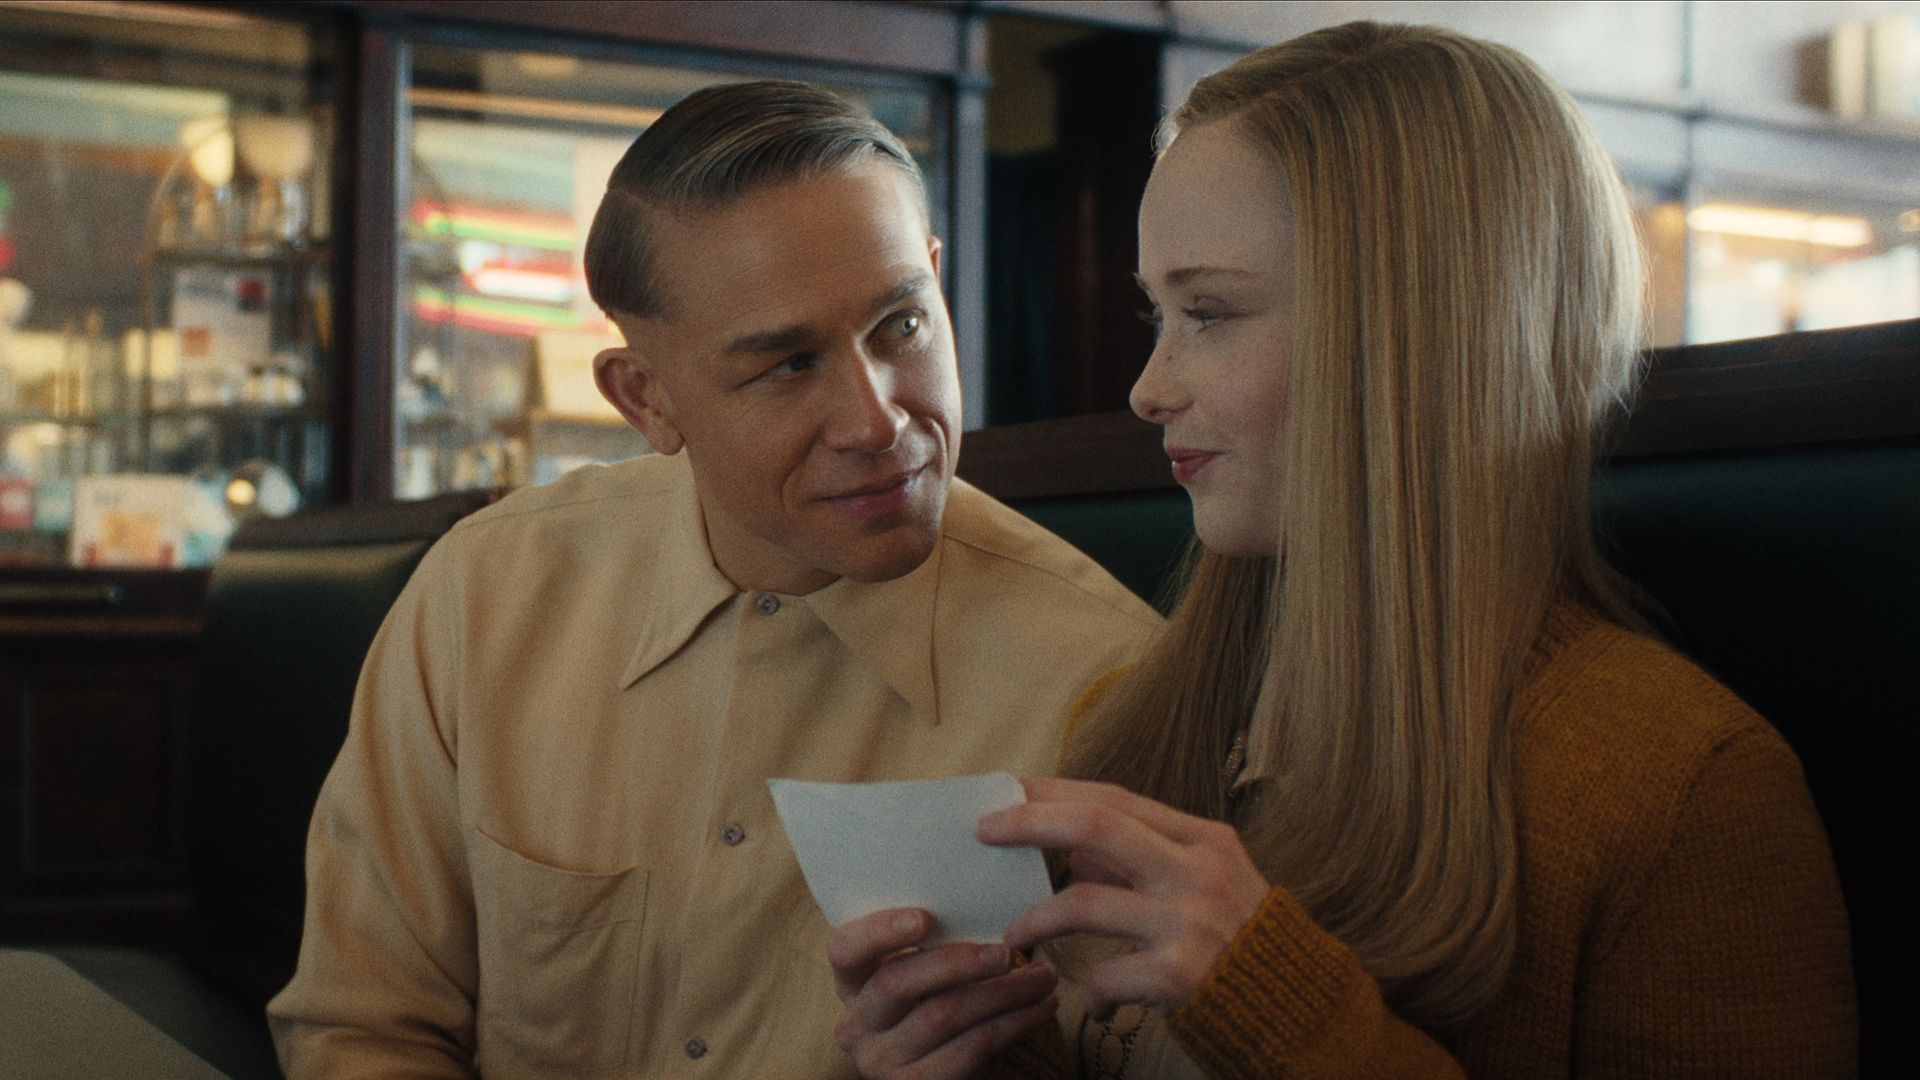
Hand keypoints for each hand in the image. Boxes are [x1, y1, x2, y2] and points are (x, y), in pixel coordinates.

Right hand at [828, 907, 1060, 1078]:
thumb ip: (934, 935)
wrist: (948, 1066)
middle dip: (959, 962)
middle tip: (1008, 950)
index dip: (880, 932)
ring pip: (943, 1015)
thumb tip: (982, 890)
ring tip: (1044, 976)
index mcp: (851, 979)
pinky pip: (970, 1049)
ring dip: (1003, 993)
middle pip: (897, 983)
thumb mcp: (924, 968)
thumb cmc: (940, 996)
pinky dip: (1013, 1024)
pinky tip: (1041, 1007)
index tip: (924, 918)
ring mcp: (880, 1060)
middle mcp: (855, 1022)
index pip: (844, 949)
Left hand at [976, 777, 1269, 1019]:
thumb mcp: (1208, 885)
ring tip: (1013, 935)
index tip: (1009, 790)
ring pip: (1084, 902)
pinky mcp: (1179, 975)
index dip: (1055, 792)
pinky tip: (1094, 1004)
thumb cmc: (1244, 945)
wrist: (1304, 1012)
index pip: (1115, 799)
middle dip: (1030, 823)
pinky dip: (1090, 993)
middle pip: (1096, 825)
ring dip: (1037, 919)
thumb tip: (1073, 846)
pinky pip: (1104, 975)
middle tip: (984, 832)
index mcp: (1204, 841)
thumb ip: (1147, 860)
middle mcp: (1198, 871)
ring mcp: (1189, 922)